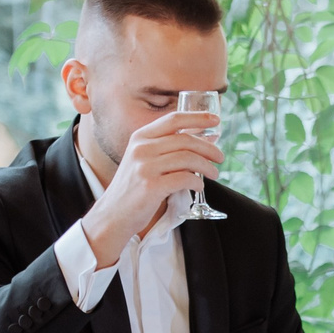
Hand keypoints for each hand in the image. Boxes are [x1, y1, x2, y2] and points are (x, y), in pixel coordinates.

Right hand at [79, 109, 226, 266]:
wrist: (113, 214)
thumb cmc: (134, 188)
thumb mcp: (145, 160)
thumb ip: (168, 148)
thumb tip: (206, 138)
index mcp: (140, 137)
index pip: (173, 119)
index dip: (197, 117)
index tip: (216, 120)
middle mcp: (141, 148)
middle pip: (185, 140)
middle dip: (208, 148)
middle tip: (220, 157)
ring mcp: (145, 167)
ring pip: (187, 159)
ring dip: (206, 166)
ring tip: (214, 174)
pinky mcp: (151, 186)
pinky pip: (184, 179)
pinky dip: (197, 182)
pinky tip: (199, 186)